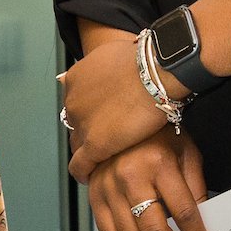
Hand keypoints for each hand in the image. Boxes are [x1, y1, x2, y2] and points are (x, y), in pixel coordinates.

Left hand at [61, 33, 173, 182]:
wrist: (156, 73)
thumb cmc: (144, 61)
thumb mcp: (114, 53)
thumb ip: (103, 64)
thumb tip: (106, 66)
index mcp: (75, 79)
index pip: (76, 103)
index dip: (89, 112)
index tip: (100, 117)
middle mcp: (73, 101)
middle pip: (75, 124)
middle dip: (88, 131)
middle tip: (105, 136)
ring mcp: (82, 124)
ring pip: (77, 145)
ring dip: (87, 151)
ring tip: (100, 158)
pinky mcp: (94, 145)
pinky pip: (80, 165)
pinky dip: (83, 173)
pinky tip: (89, 177)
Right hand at [89, 131, 214, 230]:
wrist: (122, 117)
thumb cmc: (160, 135)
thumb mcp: (187, 154)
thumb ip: (195, 190)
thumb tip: (204, 228)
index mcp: (158, 164)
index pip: (184, 211)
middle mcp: (130, 177)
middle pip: (155, 230)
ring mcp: (108, 189)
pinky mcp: (95, 198)